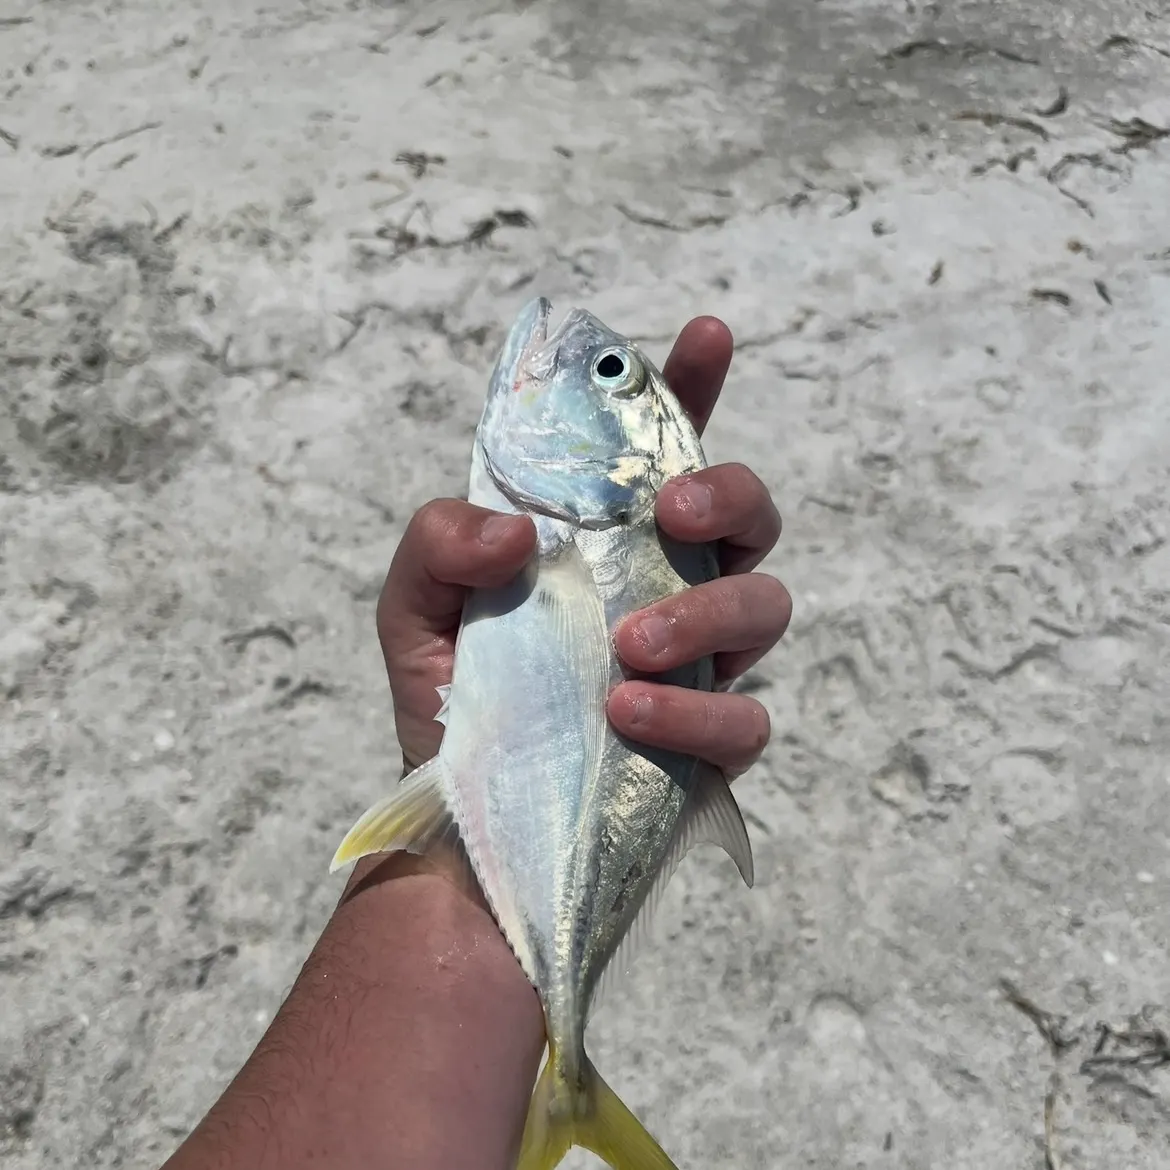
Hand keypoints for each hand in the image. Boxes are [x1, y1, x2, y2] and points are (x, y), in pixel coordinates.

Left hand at [376, 317, 789, 785]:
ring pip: (767, 604)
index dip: (691, 388)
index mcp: (606, 543)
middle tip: (671, 513)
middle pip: (751, 513)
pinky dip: (695, 711)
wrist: (463, 822)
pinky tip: (628, 715)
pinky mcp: (710, 743)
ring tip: (628, 646)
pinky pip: (747, 717)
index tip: (705, 336)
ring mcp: (700, 665)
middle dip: (731, 494)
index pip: (660, 450)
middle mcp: (667, 589)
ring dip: (707, 611)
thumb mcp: (415, 608)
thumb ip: (439, 542)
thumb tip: (519, 531)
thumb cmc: (451, 702)